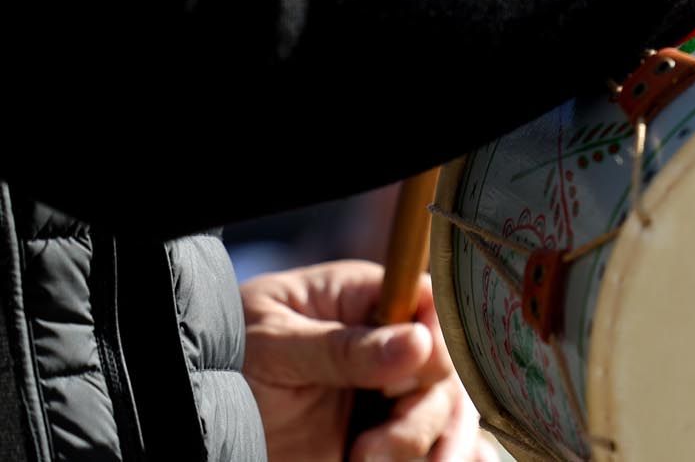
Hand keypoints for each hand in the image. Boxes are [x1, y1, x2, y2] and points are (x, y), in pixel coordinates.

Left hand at [241, 261, 490, 461]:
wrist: (191, 429)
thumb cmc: (223, 365)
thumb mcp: (273, 349)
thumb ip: (341, 348)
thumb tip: (418, 343)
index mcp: (361, 302)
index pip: (430, 305)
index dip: (434, 342)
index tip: (402, 384)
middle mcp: (386, 347)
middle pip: (446, 370)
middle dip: (422, 415)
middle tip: (372, 450)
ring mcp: (387, 398)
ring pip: (448, 414)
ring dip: (426, 446)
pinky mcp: (386, 441)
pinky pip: (437, 447)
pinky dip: (449, 457)